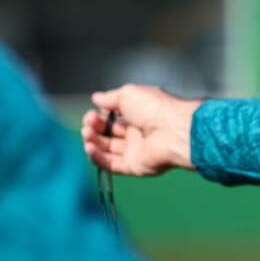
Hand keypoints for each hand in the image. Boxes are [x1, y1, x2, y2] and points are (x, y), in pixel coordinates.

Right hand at [81, 84, 201, 175]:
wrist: (172, 131)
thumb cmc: (154, 108)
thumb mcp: (129, 94)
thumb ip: (110, 98)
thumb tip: (96, 97)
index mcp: (139, 115)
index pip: (113, 118)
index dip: (99, 116)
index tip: (91, 113)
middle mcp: (137, 133)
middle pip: (108, 133)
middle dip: (94, 127)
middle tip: (88, 123)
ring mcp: (136, 150)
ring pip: (107, 149)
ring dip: (93, 141)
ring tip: (87, 133)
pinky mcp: (134, 166)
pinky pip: (111, 164)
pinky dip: (97, 157)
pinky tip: (89, 147)